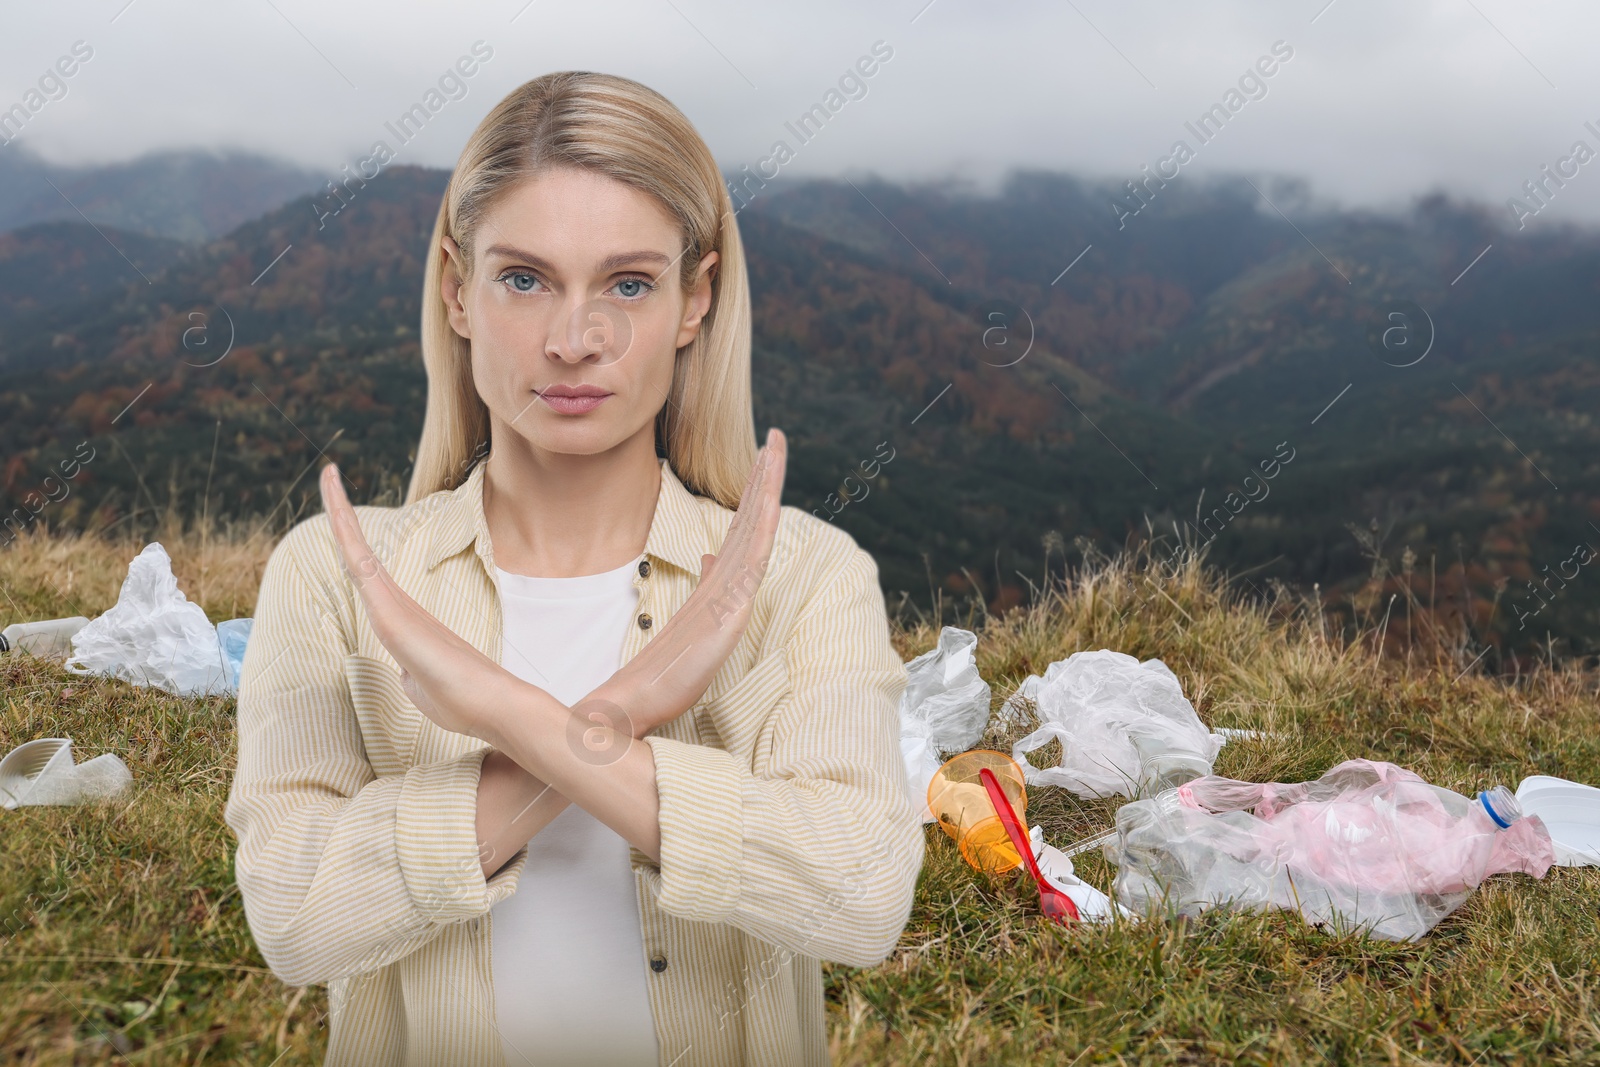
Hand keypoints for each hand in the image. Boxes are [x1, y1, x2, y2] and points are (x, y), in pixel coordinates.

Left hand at [318, 463, 523, 741]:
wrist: (494, 707)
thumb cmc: (464, 703)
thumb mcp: (421, 687)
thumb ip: (409, 671)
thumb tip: (406, 669)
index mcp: (397, 619)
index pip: (365, 573)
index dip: (351, 540)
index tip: (340, 509)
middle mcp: (395, 605)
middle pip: (359, 552)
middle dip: (342, 514)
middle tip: (330, 473)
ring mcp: (393, 606)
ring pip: (357, 552)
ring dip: (340, 514)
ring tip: (328, 475)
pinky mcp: (392, 615)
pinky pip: (362, 567)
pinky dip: (347, 535)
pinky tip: (337, 510)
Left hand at [589, 427, 786, 736]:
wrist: (640, 703)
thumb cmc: (661, 670)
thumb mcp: (687, 615)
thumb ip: (706, 583)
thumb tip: (712, 553)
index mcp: (722, 582)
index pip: (743, 525)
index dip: (754, 489)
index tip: (762, 455)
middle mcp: (731, 587)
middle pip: (754, 520)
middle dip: (765, 478)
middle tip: (775, 437)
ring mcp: (733, 599)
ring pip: (756, 533)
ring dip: (765, 492)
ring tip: (773, 452)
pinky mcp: (730, 615)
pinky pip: (750, 562)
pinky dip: (761, 530)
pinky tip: (767, 503)